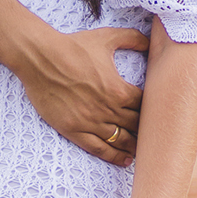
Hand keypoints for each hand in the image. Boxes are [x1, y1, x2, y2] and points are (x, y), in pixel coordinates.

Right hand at [16, 26, 147, 167]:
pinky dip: (113, 156)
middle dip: (146, 130)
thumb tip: (150, 40)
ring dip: (134, 146)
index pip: (145, 106)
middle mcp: (108, 109)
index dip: (153, 110)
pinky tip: (124, 160)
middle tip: (154, 135)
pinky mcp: (74, 130)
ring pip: (120, 140)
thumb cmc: (73, 46)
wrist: (40, 58)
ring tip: (142, 150)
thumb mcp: (106, 37)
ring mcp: (90, 122)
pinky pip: (98, 148)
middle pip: (136, 126)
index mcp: (119, 89)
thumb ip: (132, 38)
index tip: (156, 114)